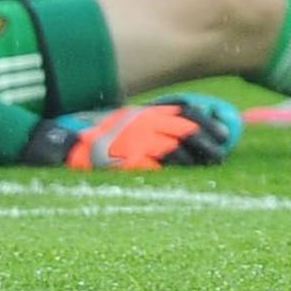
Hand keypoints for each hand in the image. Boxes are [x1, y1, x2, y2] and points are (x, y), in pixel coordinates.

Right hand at [24, 100, 218, 170]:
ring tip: (207, 167)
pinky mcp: (129, 162)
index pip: (187, 112)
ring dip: (196, 160)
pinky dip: (174, 172)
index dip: (209, 122)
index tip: (224, 134)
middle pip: (188, 132)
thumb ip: (151, 120)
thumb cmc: (98, 136)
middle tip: (220, 156)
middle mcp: (145, 124)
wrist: (66, 145)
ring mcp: (137, 142)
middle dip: (208, 144)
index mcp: (146, 112)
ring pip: (178, 150)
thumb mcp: (128, 119)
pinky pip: (158, 168)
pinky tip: (182, 178)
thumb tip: (182, 124)